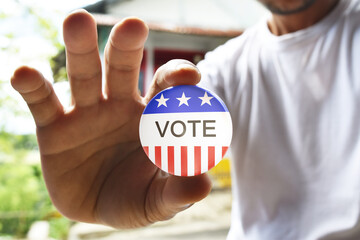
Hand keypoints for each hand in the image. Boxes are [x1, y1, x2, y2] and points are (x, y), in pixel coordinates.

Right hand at [11, 10, 210, 227]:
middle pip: (123, 68)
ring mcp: (86, 113)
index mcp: (150, 115)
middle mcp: (119, 105)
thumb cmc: (136, 197)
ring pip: (84, 74)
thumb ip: (178, 190)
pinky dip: (33, 86)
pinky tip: (24, 73)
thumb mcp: (158, 200)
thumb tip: (202, 183)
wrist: (99, 209)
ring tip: (77, 21)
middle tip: (134, 26)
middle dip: (127, 46)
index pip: (165, 87)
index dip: (176, 77)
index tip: (189, 75)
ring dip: (81, 48)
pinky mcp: (54, 128)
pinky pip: (43, 102)